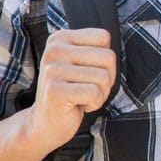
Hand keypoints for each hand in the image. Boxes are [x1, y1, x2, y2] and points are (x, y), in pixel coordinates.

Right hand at [27, 27, 116, 150]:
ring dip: (100, 93)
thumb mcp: (83, 64)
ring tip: (82, 96)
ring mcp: (52, 70)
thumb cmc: (72, 92)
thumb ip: (96, 50)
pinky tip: (78, 105)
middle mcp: (54, 50)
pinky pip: (95, 93)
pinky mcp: (54, 90)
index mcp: (61, 38)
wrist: (45, 123)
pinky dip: (94, 104)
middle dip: (107, 78)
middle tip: (88, 88)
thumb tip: (114, 47)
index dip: (106, 59)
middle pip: (108, 57)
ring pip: (104, 77)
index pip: (104, 37)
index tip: (89, 72)